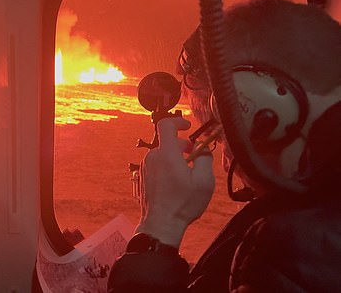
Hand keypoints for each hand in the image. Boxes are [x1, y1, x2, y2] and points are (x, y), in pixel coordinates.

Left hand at [136, 117, 213, 246]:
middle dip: (183, 146)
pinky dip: (166, 168)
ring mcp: (145, 168)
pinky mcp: (142, 177)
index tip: (188, 126)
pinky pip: (156, 166)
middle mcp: (152, 158)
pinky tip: (175, 184)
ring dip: (175, 159)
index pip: (166, 125)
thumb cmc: (182, 204)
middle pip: (167, 143)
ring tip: (186, 176)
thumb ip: (205, 158)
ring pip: (162, 155)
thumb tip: (201, 148)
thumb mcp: (204, 181)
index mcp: (166, 154)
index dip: (178, 121)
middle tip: (194, 158)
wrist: (161, 224)